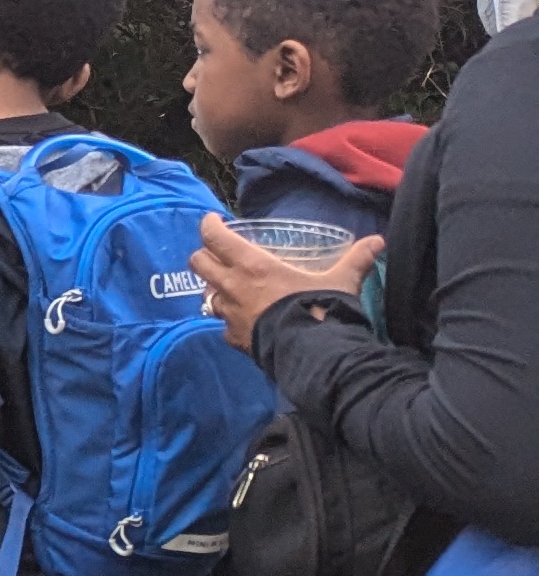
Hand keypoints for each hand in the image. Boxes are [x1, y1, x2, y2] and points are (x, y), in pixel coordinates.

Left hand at [195, 215, 381, 348]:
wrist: (312, 355)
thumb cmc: (321, 309)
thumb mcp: (341, 282)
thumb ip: (356, 260)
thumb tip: (378, 241)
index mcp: (252, 266)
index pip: (214, 237)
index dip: (209, 225)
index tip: (213, 220)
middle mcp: (232, 286)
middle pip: (198, 262)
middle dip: (204, 255)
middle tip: (218, 253)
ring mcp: (229, 314)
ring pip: (206, 294)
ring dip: (214, 288)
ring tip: (230, 287)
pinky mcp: (233, 338)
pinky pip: (222, 325)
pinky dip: (229, 320)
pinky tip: (243, 321)